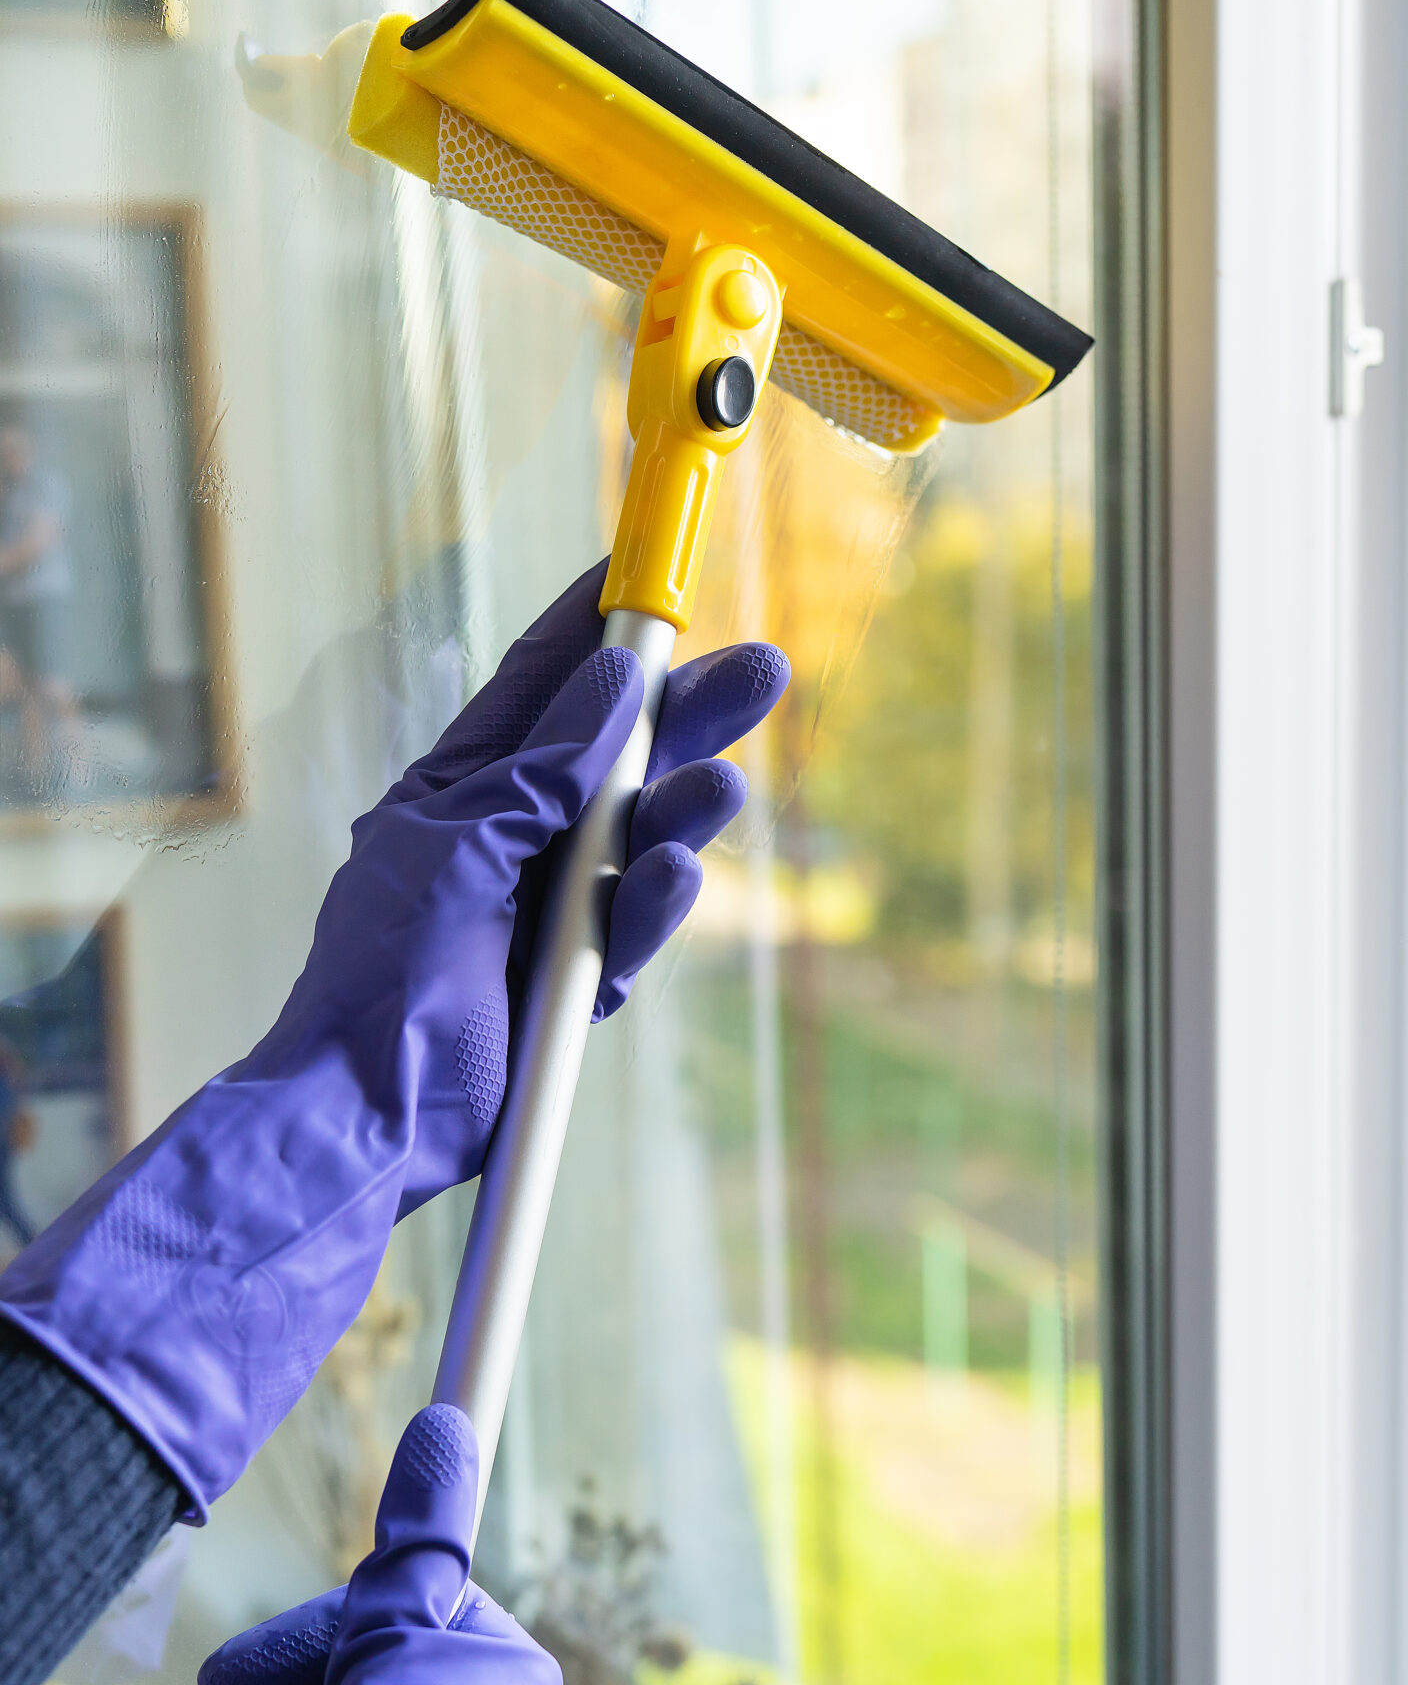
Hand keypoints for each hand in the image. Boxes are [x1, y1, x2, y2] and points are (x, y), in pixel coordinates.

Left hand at [0, 561, 786, 1513]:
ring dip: (681, 811)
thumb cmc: (377, 978)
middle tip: (764, 671)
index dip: (596, 624)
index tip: (649, 569)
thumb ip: (539, 771)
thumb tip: (612, 682)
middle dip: (688, 713)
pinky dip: (660, 901)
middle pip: (618, 756)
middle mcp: (513, 837)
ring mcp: (549, 908)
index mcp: (462, 789)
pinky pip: (637, 925)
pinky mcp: (578, 980)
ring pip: (642, 839)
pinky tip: (679, 875)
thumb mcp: (455, 848)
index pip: (539, 685)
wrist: (366, 1114)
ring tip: (719, 788)